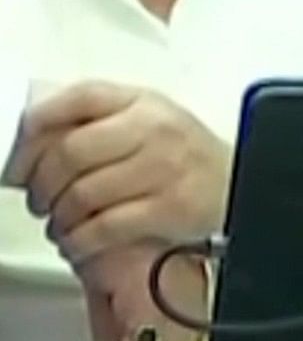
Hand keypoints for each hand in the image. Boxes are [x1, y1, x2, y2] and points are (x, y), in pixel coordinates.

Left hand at [9, 83, 232, 276]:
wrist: (242, 186)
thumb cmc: (185, 156)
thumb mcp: (148, 118)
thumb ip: (98, 117)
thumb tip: (33, 133)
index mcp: (142, 102)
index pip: (78, 98)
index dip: (38, 124)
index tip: (22, 154)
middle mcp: (154, 130)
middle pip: (70, 153)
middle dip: (41, 184)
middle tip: (37, 200)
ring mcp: (165, 168)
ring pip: (83, 194)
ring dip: (59, 218)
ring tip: (59, 224)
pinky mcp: (172, 208)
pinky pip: (106, 227)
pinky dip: (81, 240)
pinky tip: (78, 242)